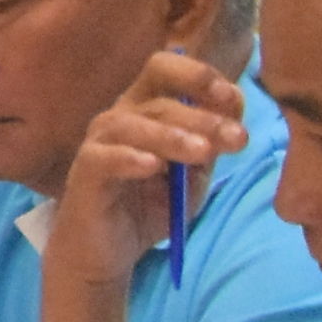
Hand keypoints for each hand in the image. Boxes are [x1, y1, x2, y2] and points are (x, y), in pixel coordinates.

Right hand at [42, 47, 250, 287]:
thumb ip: (212, 142)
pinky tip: (153, 166)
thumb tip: (235, 107)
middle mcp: (120, 117)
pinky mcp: (86, 173)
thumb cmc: (151, 206)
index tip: (233, 99)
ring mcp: (100, 143)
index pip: (166, 70)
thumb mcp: (195, 174)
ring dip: (171, 136)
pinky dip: (129, 157)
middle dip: (200, 115)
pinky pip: (104, 157)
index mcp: (146, 109)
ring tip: (203, 153)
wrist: (110, 251)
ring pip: (131, 124)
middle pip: (156, 98)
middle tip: (235, 138)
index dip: (200, 77)